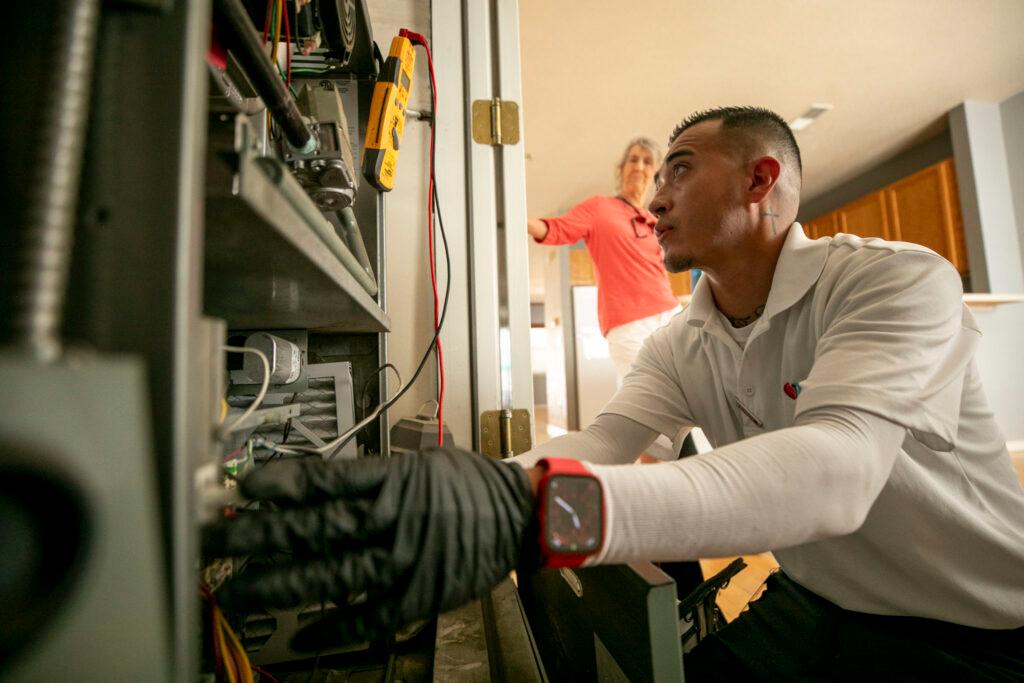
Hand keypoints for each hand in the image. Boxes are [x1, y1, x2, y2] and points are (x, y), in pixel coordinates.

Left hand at [202, 447, 533, 649]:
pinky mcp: (420, 594)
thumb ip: (369, 476)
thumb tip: (310, 485)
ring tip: (238, 591)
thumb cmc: (466, 485)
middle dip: (259, 534)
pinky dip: (336, 628)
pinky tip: (303, 637)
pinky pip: (371, 616)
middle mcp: (394, 518)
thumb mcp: (419, 463)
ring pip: (334, 574)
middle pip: (316, 528)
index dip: (281, 484)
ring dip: (281, 584)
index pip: (326, 480)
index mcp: (394, 479)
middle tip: (215, 539)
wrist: (520, 513)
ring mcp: (406, 560)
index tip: (242, 487)